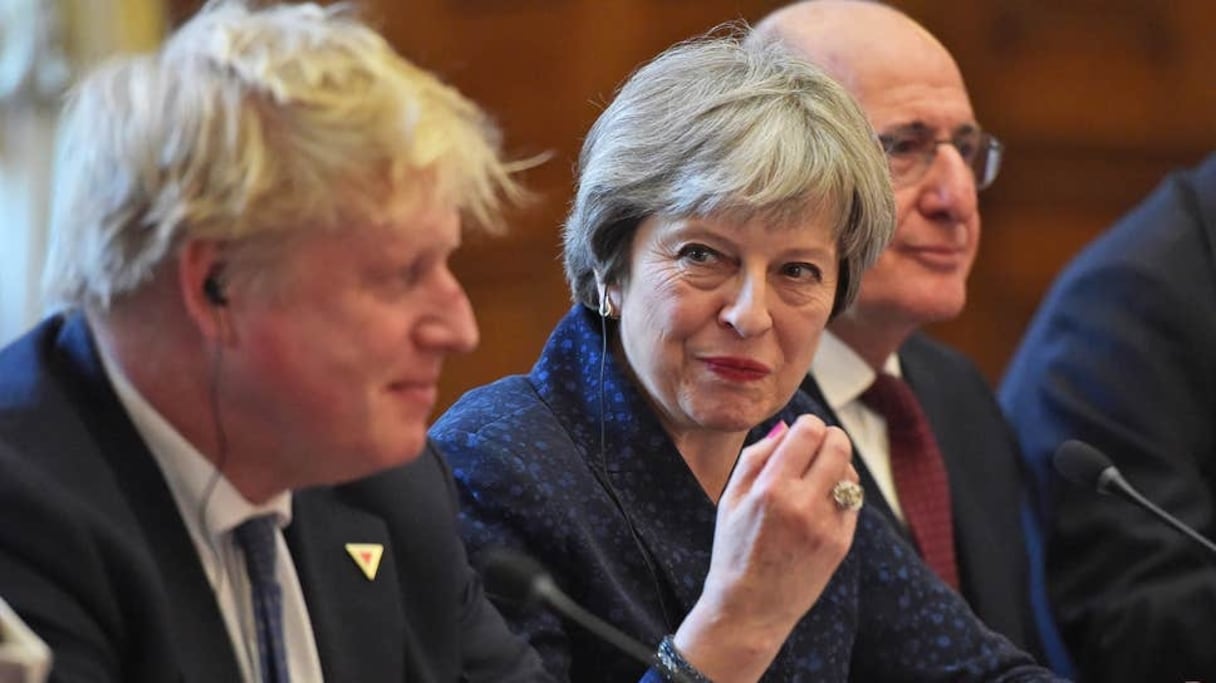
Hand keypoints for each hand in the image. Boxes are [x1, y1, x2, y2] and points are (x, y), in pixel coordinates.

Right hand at [673, 414, 859, 682]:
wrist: (750, 607)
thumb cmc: (734, 548)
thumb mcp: (731, 497)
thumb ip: (756, 456)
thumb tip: (787, 427)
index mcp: (771, 489)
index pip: (809, 431)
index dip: (809, 424)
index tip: (802, 432)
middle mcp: (803, 505)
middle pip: (838, 445)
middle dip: (829, 438)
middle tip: (816, 446)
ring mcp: (826, 526)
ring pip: (850, 472)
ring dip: (837, 465)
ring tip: (817, 476)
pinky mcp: (841, 543)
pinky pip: (852, 501)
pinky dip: (840, 493)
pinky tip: (821, 502)